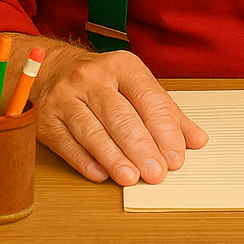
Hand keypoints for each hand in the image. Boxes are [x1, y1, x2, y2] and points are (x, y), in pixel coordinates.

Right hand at [0, 34, 207, 185]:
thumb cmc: (102, 81)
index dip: (164, 129)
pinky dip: (84, 161)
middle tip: (157, 173)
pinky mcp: (45, 118)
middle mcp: (92, 77)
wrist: (51, 67)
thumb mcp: (135, 84)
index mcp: (122, 65)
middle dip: (141, 147)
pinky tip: (101, 175)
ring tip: (132, 178)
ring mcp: (65, 96)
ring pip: (93, 131)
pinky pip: (66, 142)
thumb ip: (166, 112)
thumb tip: (198, 140)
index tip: (176, 157)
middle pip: (121, 116)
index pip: (148, 98)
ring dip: (114, 157)